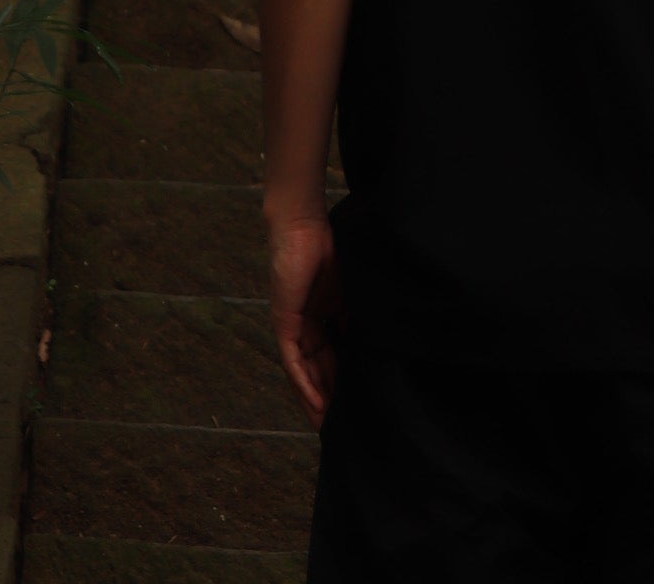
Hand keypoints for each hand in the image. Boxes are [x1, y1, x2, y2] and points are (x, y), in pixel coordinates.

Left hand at [268, 214, 343, 427]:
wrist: (305, 226)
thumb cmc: (328, 250)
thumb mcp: (348, 293)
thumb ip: (353, 318)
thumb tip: (369, 349)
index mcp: (319, 318)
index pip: (330, 358)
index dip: (340, 382)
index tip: (353, 405)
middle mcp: (303, 327)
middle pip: (315, 371)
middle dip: (327, 398)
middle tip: (339, 427)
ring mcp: (292, 326)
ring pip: (303, 372)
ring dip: (314, 398)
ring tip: (327, 423)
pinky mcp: (284, 322)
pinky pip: (293, 360)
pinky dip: (304, 382)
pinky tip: (316, 401)